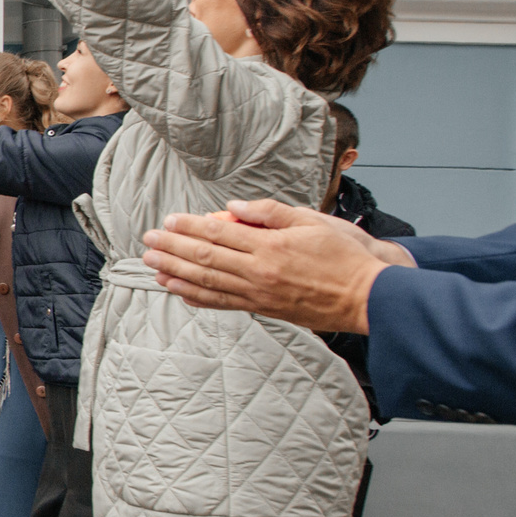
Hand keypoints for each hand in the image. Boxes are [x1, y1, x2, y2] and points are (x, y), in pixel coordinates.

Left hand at [140, 199, 413, 331]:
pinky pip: (223, 303)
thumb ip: (272, 213)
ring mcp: (259, 294)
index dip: (189, 227)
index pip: (219, 233)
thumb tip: (236, 207)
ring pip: (208, 283)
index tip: (168, 221)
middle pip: (205, 258)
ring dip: (176, 274)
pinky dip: (198, 297)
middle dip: (173, 249)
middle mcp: (259, 272)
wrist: (367, 297)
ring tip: (152, 266)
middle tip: (148, 242)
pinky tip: (180, 292)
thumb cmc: (344, 256)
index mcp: (270, 246)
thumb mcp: (313, 221)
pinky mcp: (264, 309)